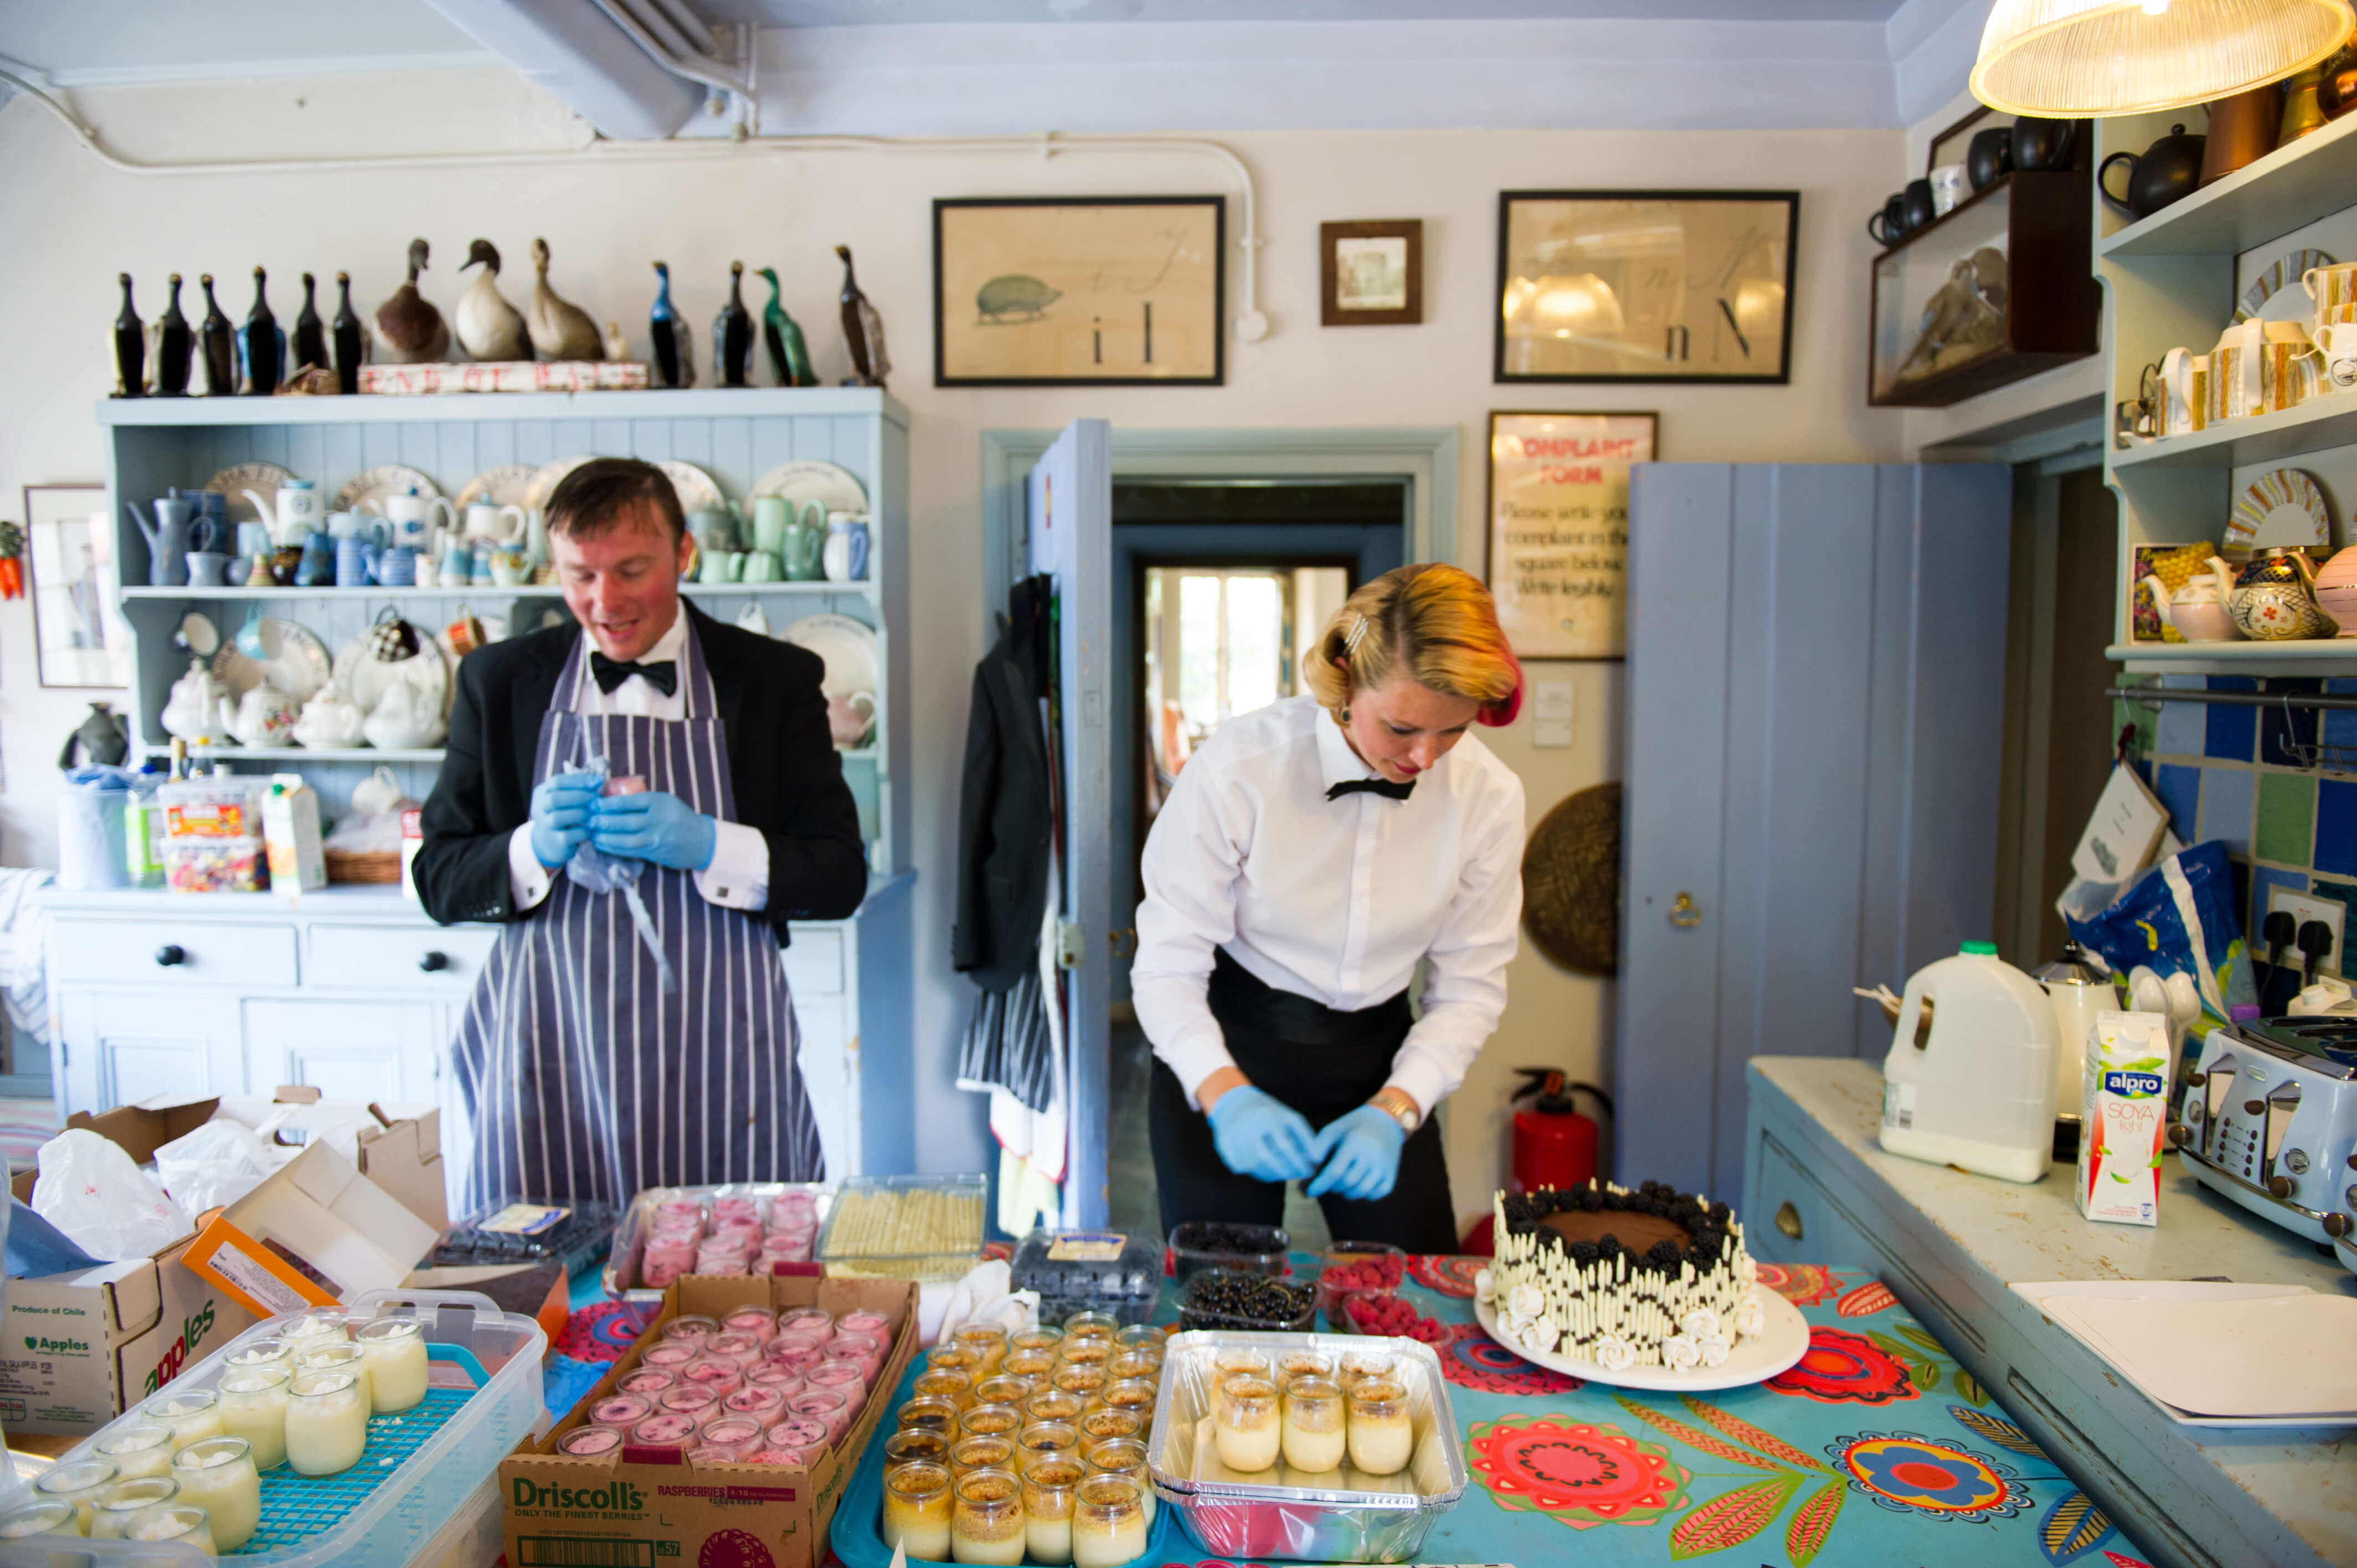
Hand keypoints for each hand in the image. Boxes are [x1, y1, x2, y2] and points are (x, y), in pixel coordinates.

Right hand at [528, 771, 601, 868]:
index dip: (579, 780)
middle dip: (579, 796)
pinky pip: (568, 835)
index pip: (557, 781)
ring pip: (558, 817)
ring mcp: (545, 826)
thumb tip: (599, 780)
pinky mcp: (554, 842)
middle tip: (596, 798)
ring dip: (580, 813)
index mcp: (542, 793)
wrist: (549, 843)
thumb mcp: (565, 798)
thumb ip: (577, 788)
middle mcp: (540, 808)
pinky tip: (591, 829)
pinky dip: (582, 831)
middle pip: (555, 798)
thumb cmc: (564, 814)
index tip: (598, 781)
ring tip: (593, 813)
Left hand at [589, 790, 717, 870]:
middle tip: (588, 819)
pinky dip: (613, 847)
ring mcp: (656, 838)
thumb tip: (611, 797)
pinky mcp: (654, 853)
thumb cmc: (679, 817)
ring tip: (592, 833)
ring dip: (606, 837)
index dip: (609, 803)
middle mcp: (658, 820)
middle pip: (626, 821)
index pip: (629, 802)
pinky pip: (630, 851)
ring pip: (626, 839)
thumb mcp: (665, 801)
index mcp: (659, 802)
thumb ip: (643, 801)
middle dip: (604, 821)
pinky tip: (602, 844)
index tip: (594, 802)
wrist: (701, 840)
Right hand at [1204, 1086, 1319, 1184]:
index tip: (1308, 1171)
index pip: (1285, 1146)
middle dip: (1283, 1172)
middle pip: (1266, 1158)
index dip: (1298, 1162)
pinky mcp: (1223, 1145)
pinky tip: (1263, 1169)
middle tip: (1294, 1176)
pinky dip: (1253, 1172)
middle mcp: (1249, 1126)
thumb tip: (1316, 1159)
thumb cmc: (1268, 1112)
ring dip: (1269, 1174)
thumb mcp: (1289, 1117)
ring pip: (1252, 1165)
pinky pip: (1239, 1166)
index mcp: (1267, 1117)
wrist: (1234, 1101)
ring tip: (1280, 1173)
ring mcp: (1233, 1136)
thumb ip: (1305, 1137)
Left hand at [1306, 1104, 1405, 1200]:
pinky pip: (1379, 1192)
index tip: (1310, 1192)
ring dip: (1348, 1193)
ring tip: (1343, 1184)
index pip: (1335, 1171)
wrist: (1386, 1120)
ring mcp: (1384, 1165)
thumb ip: (1318, 1147)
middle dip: (1333, 1187)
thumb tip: (1307, 1166)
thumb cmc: (1353, 1126)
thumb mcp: (1334, 1129)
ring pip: (1363, 1190)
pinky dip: (1367, 1194)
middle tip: (1329, 1182)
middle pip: (1348, 1182)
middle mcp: (1371, 1155)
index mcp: (1354, 1143)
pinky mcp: (1392, 1173)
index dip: (1321, 1184)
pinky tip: (1360, 1185)